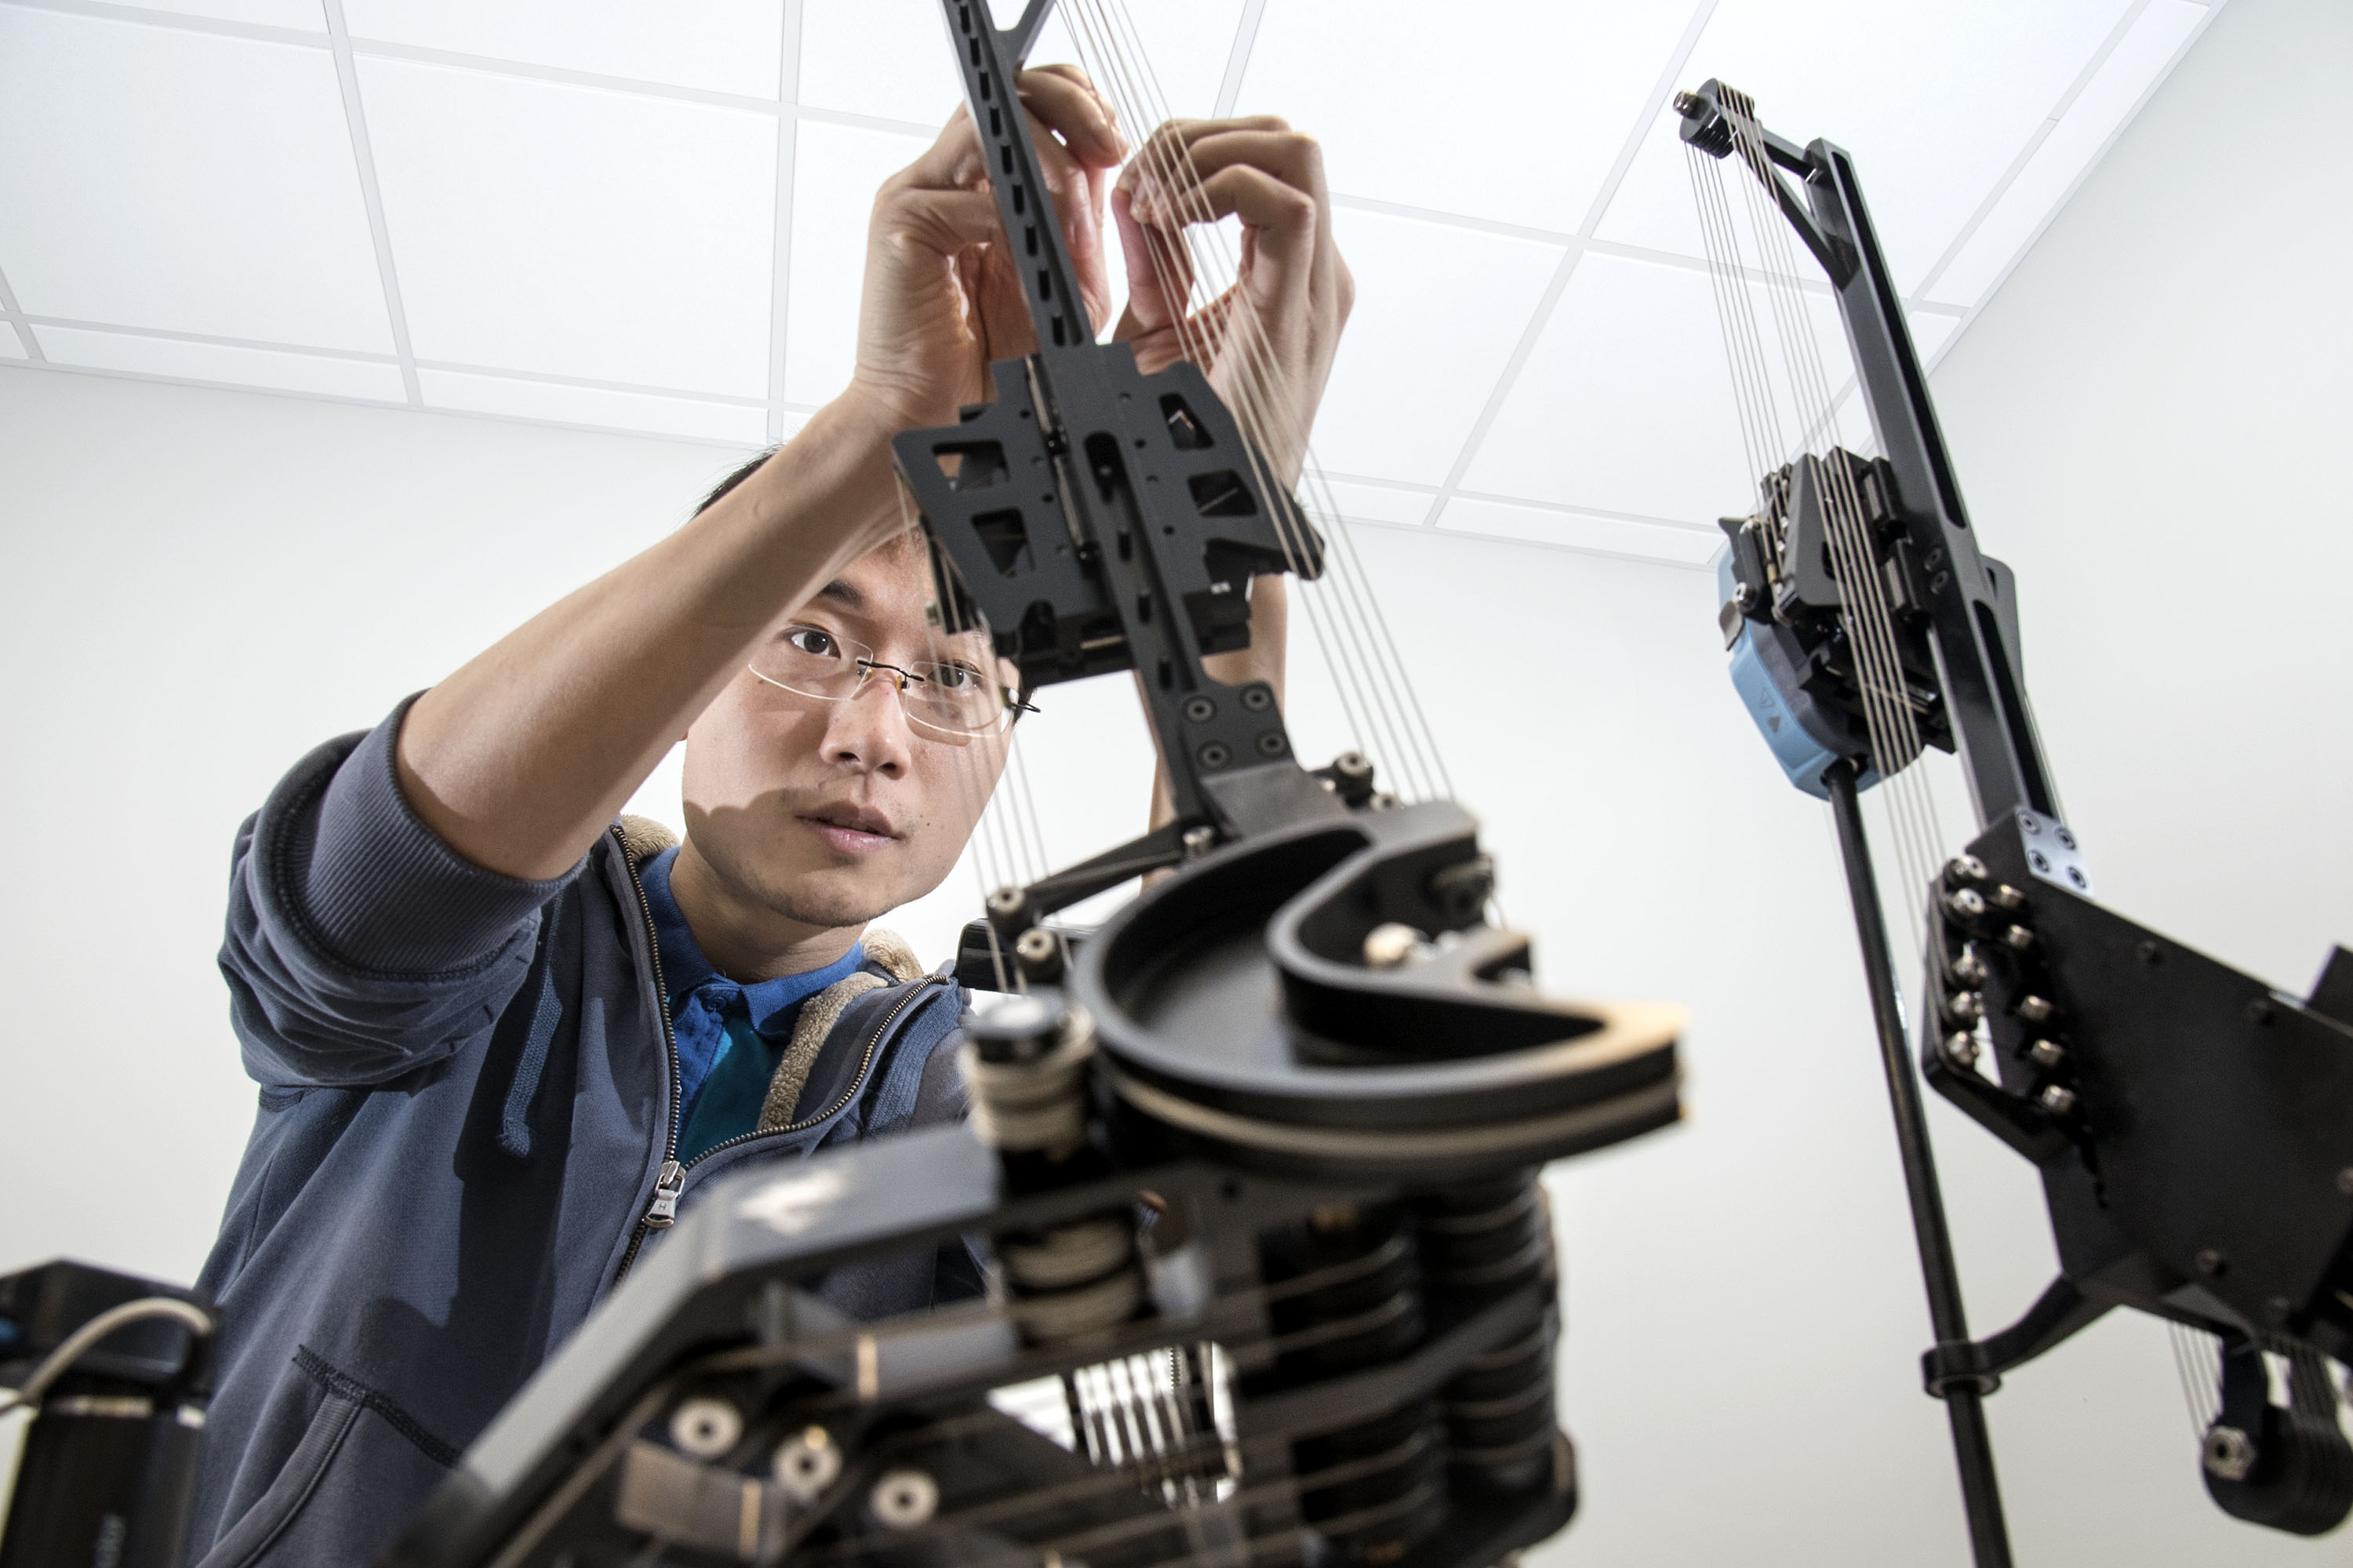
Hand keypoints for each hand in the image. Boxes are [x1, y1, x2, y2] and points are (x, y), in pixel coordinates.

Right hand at [844, 65, 1123, 436]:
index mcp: (981, 184)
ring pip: (983, 130)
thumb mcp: (1065, 284)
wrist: (934, 414)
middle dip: (1070, 107)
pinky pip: (962, 199)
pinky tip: (1031, 253)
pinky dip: (1007, 220)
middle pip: (1004, 93)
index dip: (1077, 106)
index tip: (1118, 141)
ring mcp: (917, 196)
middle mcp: (946, 179)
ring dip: (1043, 160)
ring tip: (1075, 204)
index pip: (1026, 104)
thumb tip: (1104, 162)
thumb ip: (1083, 224)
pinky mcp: (900, 227)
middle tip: (1110, 145)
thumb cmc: (992, 361)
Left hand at [1111, 117, 1353, 484]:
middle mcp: (1315, 272)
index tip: (1133, 188)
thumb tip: (1134, 196)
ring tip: (1154, 198)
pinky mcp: (1297, 310)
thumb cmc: (1185, 440)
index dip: (1192, 149)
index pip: (1262, 158)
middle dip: (1198, 136)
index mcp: (1288, 273)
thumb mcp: (1155, 330)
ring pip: (1293, 149)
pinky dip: (1218, 187)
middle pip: (1283, 138)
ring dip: (1208, 152)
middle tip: (1140, 180)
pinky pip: (1285, 203)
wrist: (1206, 511)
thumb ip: (1153, 260)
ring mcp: (1315, 288)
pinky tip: (1168, 219)